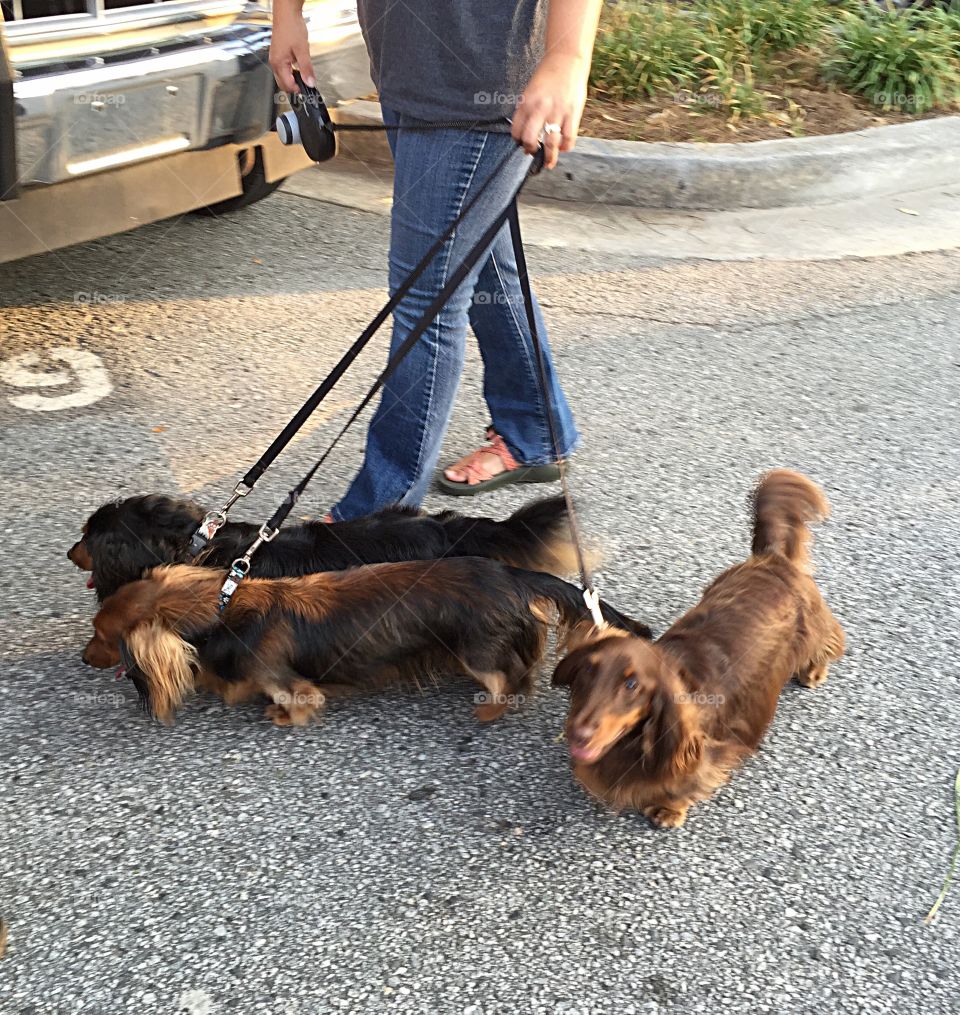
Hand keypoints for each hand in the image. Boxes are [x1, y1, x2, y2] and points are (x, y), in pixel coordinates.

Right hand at [269, 2, 315, 93]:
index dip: (298, 89)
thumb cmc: (291, 27)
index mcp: (278, 63)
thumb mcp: (303, 50)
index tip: (308, 89)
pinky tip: (298, 68)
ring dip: (293, 80)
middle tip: (306, 85)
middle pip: (283, 84)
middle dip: (294, 87)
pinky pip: (283, 70)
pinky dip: (291, 73)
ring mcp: (275, 58)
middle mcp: (274, 62)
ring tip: (303, 76)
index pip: (287, 85)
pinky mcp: (278, 54)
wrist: (287, 13)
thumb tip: (310, 83)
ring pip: (283, 77)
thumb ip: (306, 69)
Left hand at [513, 53, 588, 168]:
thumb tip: (527, 130)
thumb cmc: (548, 74)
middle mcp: (540, 108)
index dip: (517, 139)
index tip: (520, 142)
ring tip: (548, 163)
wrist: (567, 58)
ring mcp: (557, 112)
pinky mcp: (573, 113)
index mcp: (527, 102)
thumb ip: (528, 108)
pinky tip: (563, 148)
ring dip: (549, 157)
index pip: (516, 129)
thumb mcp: (531, 90)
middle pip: (530, 139)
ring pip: (550, 143)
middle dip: (530, 150)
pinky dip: (565, 147)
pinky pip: (568, 138)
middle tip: (532, 152)